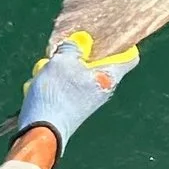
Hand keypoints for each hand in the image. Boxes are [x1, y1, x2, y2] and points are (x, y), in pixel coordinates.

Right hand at [15, 32, 138, 161]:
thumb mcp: (62, 62)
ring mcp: (87, 99)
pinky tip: (39, 83)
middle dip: (79, 54)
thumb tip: (77, 44)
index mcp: (109, 77)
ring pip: (77, 73)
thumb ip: (72, 48)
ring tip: (46, 69)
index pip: (129, 57)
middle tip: (64, 50)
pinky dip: (53, 81)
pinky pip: (65, 85)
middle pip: (98, 62)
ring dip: (61, 67)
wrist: (41, 131)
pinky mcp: (72, 106)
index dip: (121, 44)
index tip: (104, 36)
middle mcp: (103, 89)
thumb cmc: (56, 94)